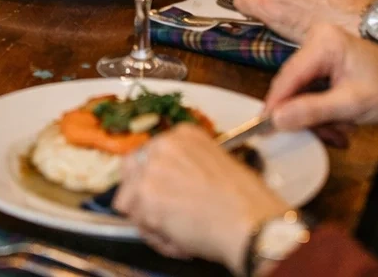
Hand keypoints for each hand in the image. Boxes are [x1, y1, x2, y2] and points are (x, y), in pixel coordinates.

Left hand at [115, 123, 289, 268]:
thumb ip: (187, 168)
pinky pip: (138, 225)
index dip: (152, 179)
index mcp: (182, 135)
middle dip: (140, 195)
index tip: (162, 193)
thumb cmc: (245, 202)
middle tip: (159, 215)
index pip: (148, 154)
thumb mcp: (216, 165)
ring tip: (179, 233)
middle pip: (129, 171)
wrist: (249, 220)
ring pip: (129, 201)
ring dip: (150, 221)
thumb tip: (172, 188)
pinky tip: (180, 241)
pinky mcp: (144, 196)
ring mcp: (150, 169)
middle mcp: (162, 146)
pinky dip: (156, 238)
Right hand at [265, 25, 377, 150]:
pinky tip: (338, 122)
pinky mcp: (322, 61)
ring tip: (338, 133)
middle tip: (326, 137)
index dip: (276, 104)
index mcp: (324, 40)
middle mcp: (317, 38)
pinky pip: (308, 90)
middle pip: (292, 85)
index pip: (289, 75)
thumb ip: (312, 111)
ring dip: (315, 117)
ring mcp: (319, 49)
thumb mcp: (351, 105)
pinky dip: (319, 110)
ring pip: (299, 91)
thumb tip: (276, 119)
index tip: (265, 128)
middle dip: (305, 115)